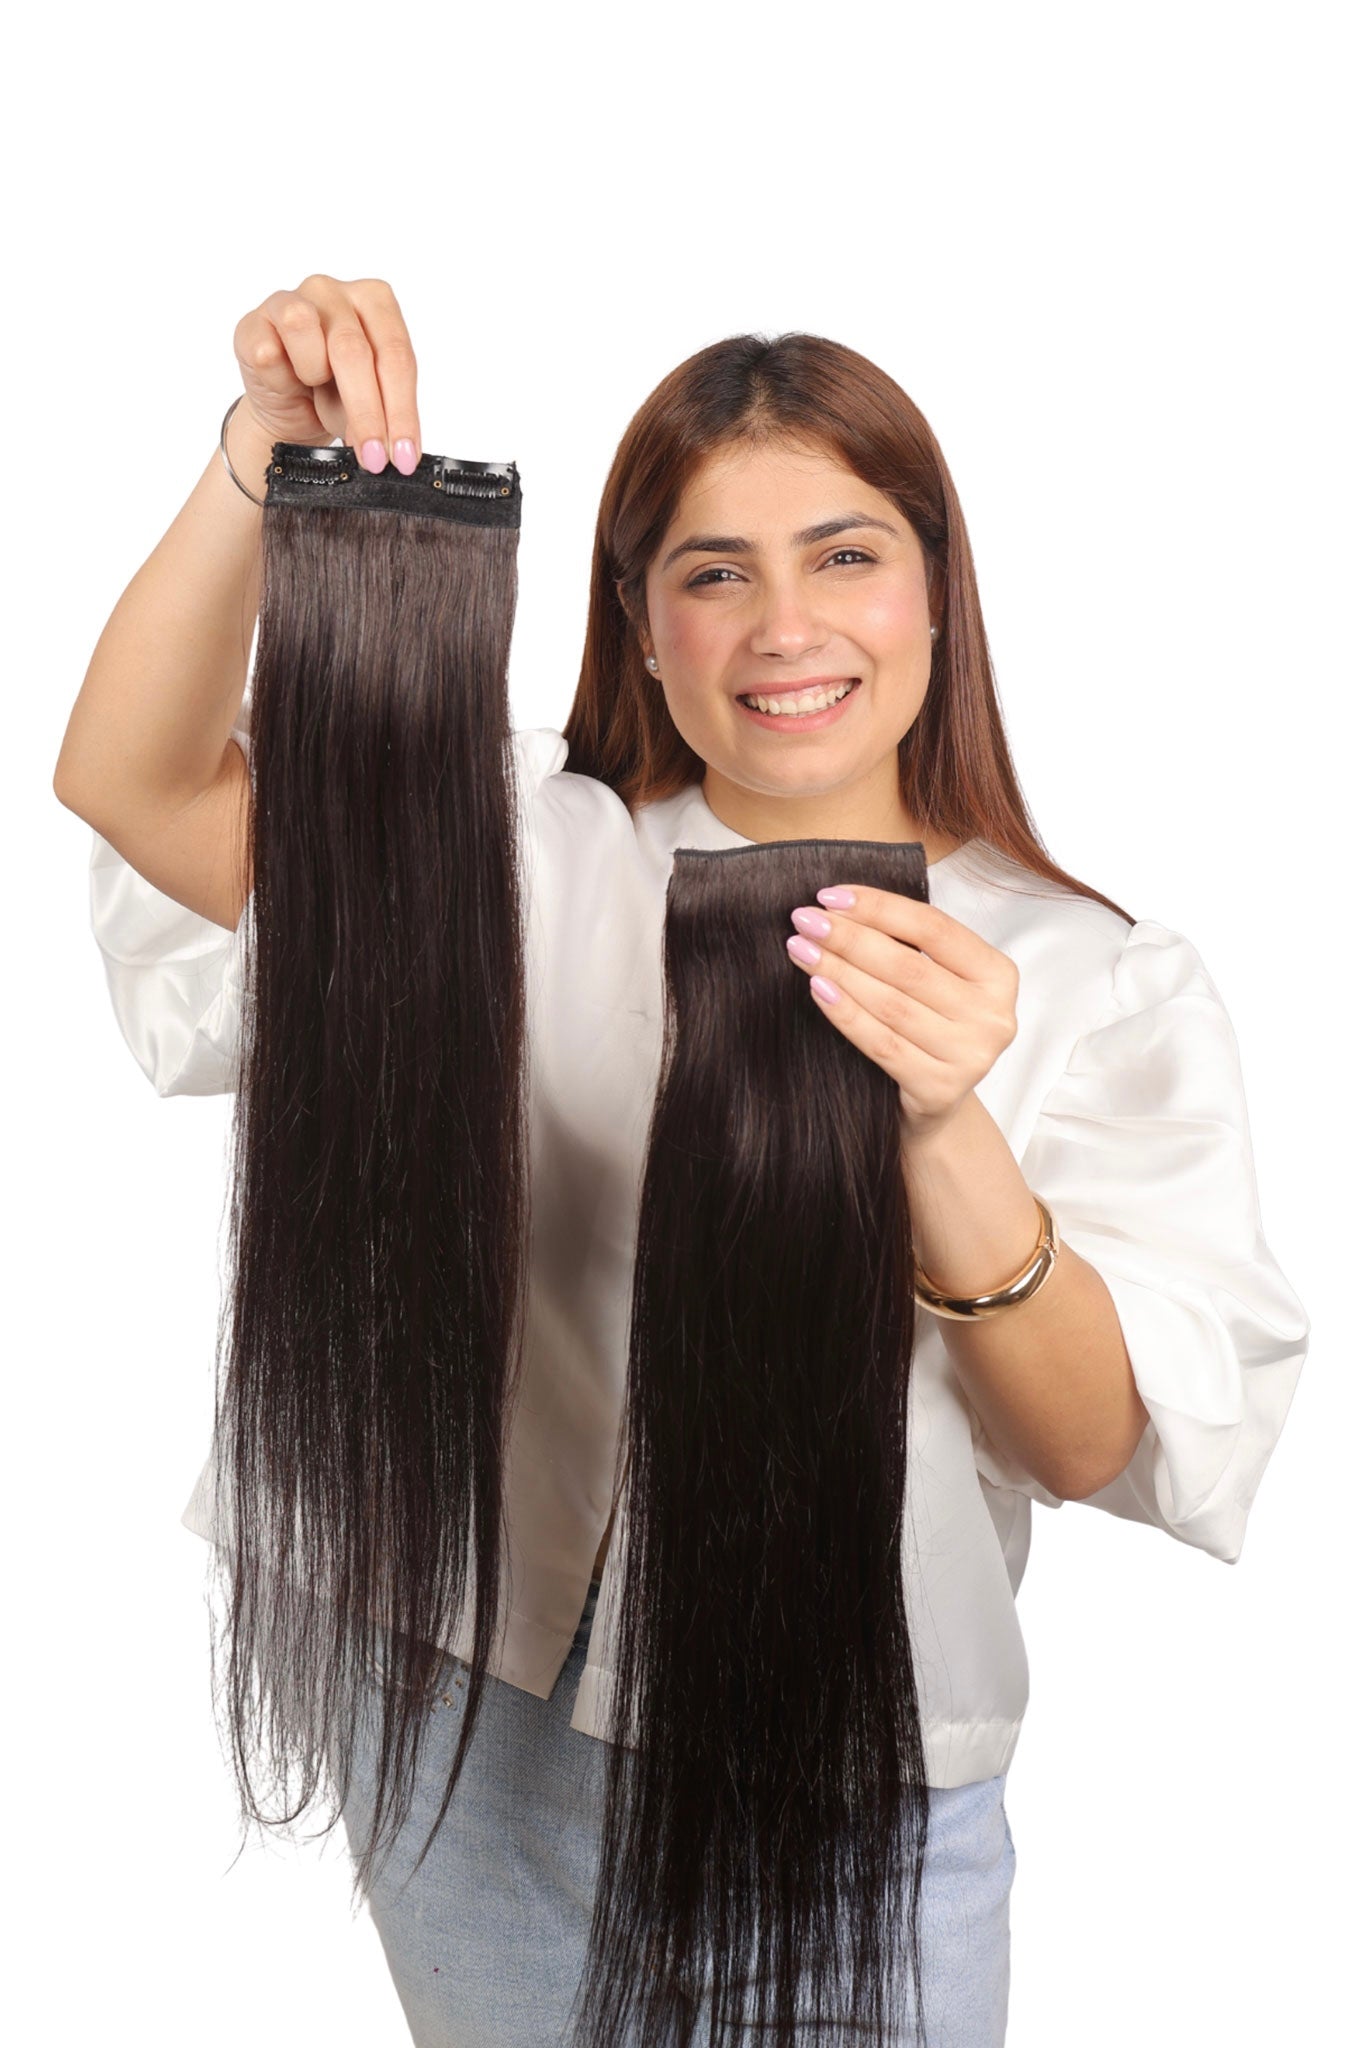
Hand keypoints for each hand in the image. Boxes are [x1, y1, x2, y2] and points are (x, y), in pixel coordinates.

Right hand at [231, 273, 421, 472]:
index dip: (402, 412)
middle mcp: (334, 291)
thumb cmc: (332, 394)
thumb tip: (382, 448)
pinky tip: (286, 385)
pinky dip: (280, 378)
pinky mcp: (254, 321)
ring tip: (313, 386)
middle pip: (354, 351)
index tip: (404, 457)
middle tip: (373, 458)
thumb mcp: (367, 407)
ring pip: (303, 327)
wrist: (286, 405)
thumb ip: (380, 418)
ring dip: (313, 372)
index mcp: (375, 301)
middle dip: (367, 413)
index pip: (396, 356)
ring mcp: (290, 298)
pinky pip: (267, 351)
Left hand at [784, 884, 1018, 1142]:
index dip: (880, 908)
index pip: (934, 928)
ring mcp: (970, 1056)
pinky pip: (881, 1043)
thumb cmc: (930, 1028)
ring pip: (891, 1004)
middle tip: (805, 920)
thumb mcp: (940, 983)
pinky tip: (819, 989)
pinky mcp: (939, 1088)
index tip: (830, 895)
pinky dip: (846, 1014)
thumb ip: (911, 946)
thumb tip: (841, 907)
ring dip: (839, 971)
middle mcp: (993, 1015)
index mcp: (998, 975)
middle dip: (850, 938)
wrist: (936, 1106)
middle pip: (909, 966)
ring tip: (801, 950)